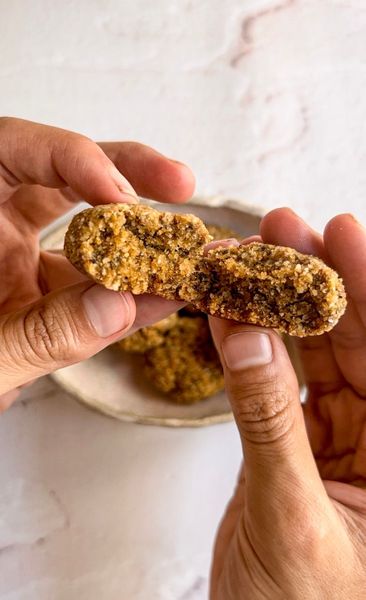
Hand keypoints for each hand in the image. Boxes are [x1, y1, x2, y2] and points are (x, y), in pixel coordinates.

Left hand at [0, 117, 194, 407]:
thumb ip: (39, 333)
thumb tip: (117, 308)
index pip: (12, 149)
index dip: (72, 158)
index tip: (120, 196)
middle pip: (65, 176)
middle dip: (126, 176)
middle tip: (179, 183)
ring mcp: (21, 262)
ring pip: (88, 232)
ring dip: (142, 242)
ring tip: (186, 248)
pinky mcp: (45, 297)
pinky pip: (95, 291)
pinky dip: (132, 296)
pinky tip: (168, 297)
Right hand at [209, 208, 365, 598]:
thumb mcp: (290, 517)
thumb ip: (267, 424)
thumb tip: (247, 338)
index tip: (342, 235)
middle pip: (355, 344)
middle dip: (318, 285)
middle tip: (284, 233)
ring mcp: (337, 440)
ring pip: (312, 358)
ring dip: (279, 311)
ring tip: (251, 263)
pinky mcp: (295, 444)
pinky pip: (276, 385)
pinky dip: (252, 352)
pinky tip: (233, 317)